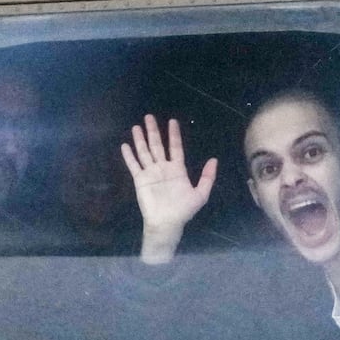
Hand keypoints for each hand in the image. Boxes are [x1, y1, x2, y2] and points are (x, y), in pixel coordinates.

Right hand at [120, 115, 216, 263]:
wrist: (167, 223)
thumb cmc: (183, 210)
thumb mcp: (201, 194)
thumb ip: (207, 177)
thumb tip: (214, 160)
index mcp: (177, 169)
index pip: (175, 147)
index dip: (174, 135)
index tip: (172, 121)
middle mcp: (163, 168)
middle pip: (157, 145)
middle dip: (153, 131)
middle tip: (149, 116)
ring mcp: (151, 173)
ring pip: (144, 152)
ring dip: (140, 139)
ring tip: (136, 126)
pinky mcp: (140, 180)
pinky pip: (134, 165)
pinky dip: (129, 156)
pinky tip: (125, 145)